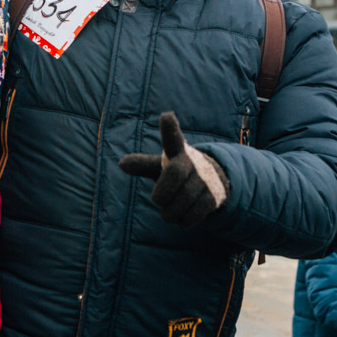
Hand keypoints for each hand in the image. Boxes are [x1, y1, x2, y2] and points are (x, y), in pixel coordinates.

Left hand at [118, 112, 229, 227]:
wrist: (214, 181)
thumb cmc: (179, 172)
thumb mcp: (161, 167)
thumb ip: (143, 165)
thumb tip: (122, 163)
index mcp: (177, 154)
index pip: (172, 139)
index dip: (169, 129)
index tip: (166, 116)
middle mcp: (193, 163)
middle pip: (175, 173)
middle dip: (162, 193)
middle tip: (158, 200)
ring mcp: (204, 180)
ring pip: (183, 200)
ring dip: (170, 213)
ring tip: (169, 212)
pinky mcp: (212, 197)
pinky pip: (193, 214)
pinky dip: (183, 221)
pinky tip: (182, 217)